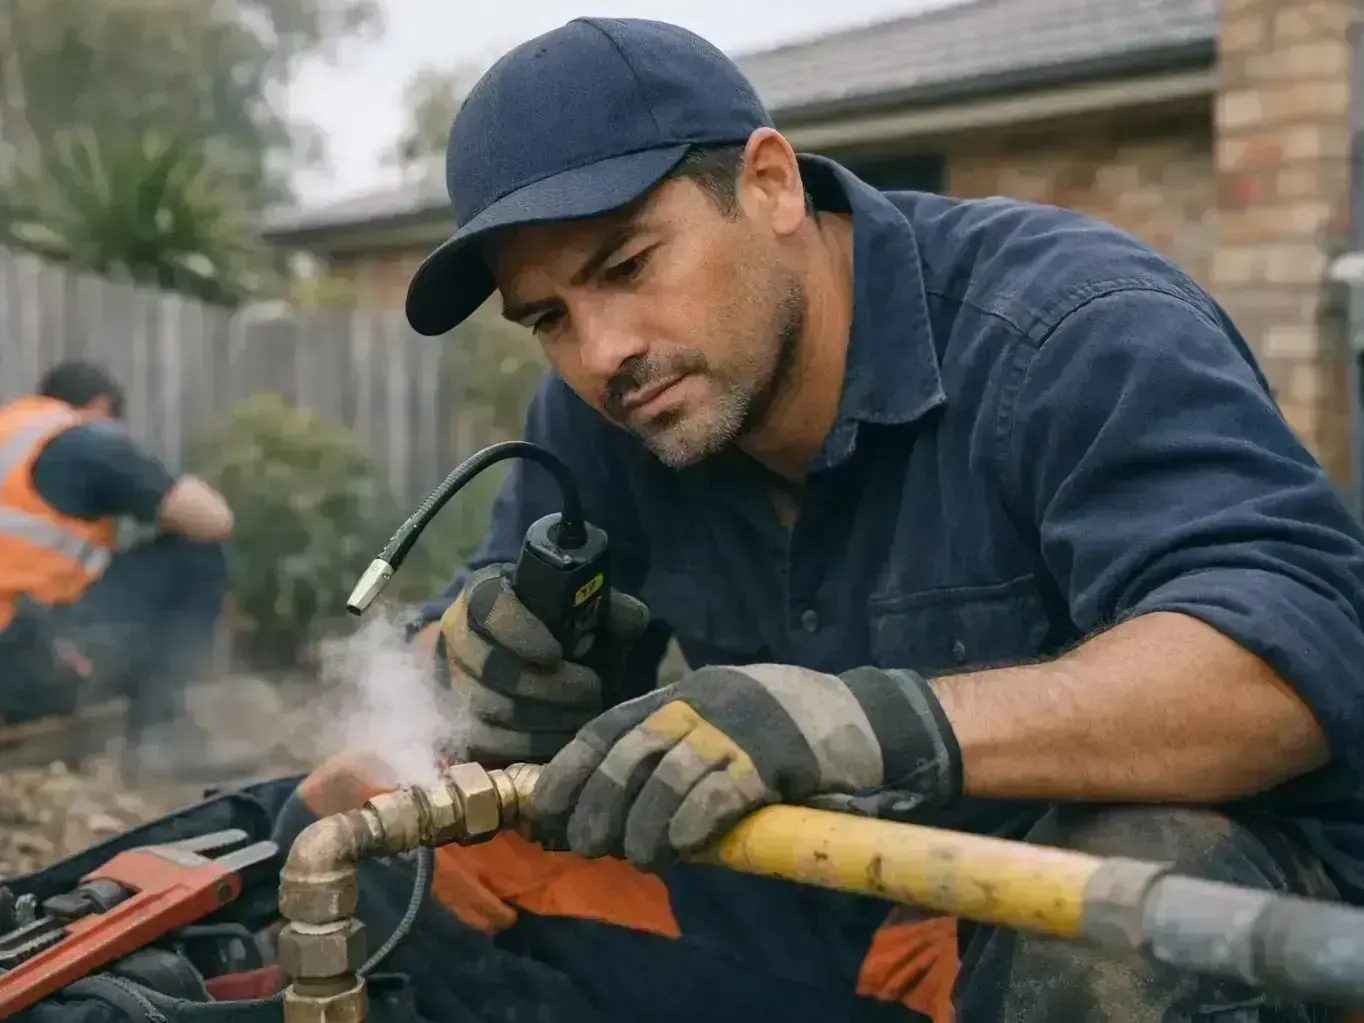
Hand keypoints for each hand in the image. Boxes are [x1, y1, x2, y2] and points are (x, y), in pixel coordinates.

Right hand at [439, 563, 649, 762]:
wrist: (509, 656)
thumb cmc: (552, 625)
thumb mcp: (578, 604)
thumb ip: (607, 608)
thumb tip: (633, 621)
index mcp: (485, 593)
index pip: (490, 607)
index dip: (521, 632)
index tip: (556, 653)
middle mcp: (458, 637)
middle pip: (493, 668)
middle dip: (549, 686)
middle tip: (592, 691)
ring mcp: (453, 683)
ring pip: (492, 709)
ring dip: (545, 718)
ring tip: (585, 715)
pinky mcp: (458, 724)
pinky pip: (489, 743)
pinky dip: (531, 744)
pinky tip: (564, 739)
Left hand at [529, 663, 961, 868]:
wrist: (869, 717)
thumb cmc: (789, 725)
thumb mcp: (721, 717)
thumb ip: (676, 746)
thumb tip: (617, 800)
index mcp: (682, 692)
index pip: (608, 726)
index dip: (571, 768)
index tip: (545, 809)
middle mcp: (701, 703)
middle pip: (628, 751)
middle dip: (596, 801)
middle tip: (583, 844)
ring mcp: (737, 729)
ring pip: (667, 775)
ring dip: (641, 822)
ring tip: (635, 856)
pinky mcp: (774, 760)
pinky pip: (720, 793)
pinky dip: (692, 822)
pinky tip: (680, 846)